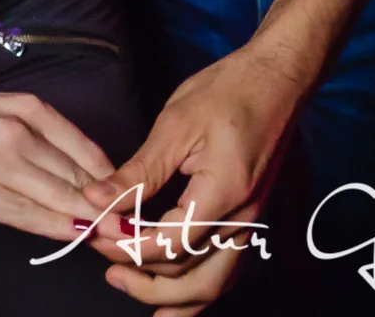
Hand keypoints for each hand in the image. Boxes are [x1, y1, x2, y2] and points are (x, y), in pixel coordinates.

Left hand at [77, 42, 304, 307]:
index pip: (172, 243)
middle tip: (107, 270)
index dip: (131, 247)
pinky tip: (172, 290)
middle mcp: (242, 219)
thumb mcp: (176, 123)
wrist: (277, 79)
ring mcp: (250, 222)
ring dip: (171, 296)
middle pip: (194, 279)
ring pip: (213, 284)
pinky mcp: (249, 218)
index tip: (98, 235)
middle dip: (147, 284)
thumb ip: (139, 170)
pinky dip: (196, 287)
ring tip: (130, 285)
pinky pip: (224, 268)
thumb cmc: (228, 91)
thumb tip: (97, 197)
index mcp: (223, 193)